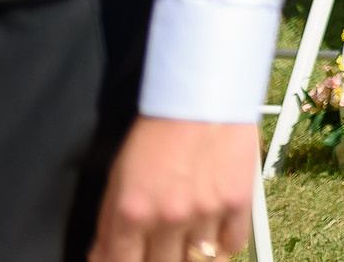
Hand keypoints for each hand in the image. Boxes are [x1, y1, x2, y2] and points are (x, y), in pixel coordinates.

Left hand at [87, 117, 256, 261]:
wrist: (202, 98)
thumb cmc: (160, 131)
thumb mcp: (118, 177)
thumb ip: (110, 223)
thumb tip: (104, 254)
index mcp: (132, 212)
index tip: (135, 260)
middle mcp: (169, 217)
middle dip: (163, 260)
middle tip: (165, 248)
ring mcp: (206, 211)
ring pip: (202, 261)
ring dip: (195, 256)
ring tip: (191, 243)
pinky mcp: (238, 200)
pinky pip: (233, 243)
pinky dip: (225, 243)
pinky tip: (216, 230)